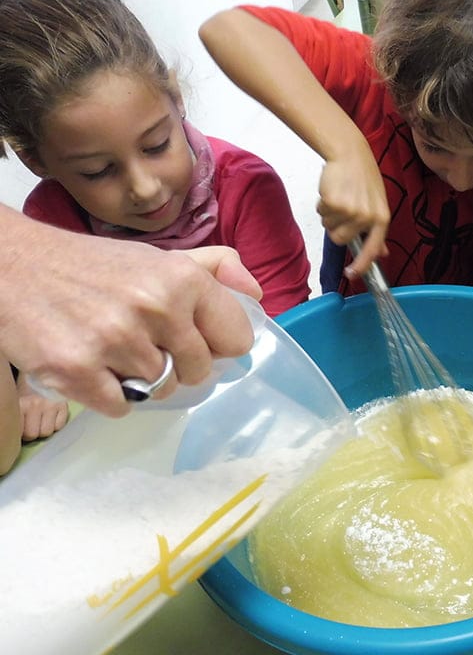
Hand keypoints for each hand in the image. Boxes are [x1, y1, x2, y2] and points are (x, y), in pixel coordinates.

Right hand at [0, 213, 258, 417]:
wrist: (12, 266)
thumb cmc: (92, 267)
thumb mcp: (159, 257)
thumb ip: (215, 270)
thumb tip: (257, 295)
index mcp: (183, 279)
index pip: (236, 339)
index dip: (216, 344)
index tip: (195, 338)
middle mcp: (155, 308)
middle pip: (199, 372)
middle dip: (177, 364)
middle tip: (144, 342)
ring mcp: (116, 341)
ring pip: (161, 390)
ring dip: (140, 379)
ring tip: (114, 350)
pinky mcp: (77, 371)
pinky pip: (122, 407)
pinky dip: (110, 395)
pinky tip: (94, 366)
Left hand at [18, 381, 68, 441]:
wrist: (41, 372)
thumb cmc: (26, 391)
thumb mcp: (17, 403)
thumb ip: (18, 418)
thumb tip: (20, 436)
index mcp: (22, 404)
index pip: (20, 432)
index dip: (20, 433)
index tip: (22, 428)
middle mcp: (36, 404)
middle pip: (33, 434)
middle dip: (32, 432)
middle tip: (31, 424)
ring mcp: (52, 405)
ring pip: (47, 432)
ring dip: (44, 429)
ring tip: (42, 420)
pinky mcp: (64, 405)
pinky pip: (60, 426)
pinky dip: (56, 424)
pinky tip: (52, 416)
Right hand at [318, 152, 390, 277]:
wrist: (350, 154)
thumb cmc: (364, 178)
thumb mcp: (378, 204)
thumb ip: (377, 230)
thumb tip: (383, 253)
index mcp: (382, 219)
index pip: (373, 249)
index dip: (361, 265)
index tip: (351, 274)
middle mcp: (367, 217)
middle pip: (341, 239)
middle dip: (336, 227)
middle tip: (343, 208)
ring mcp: (351, 211)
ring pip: (329, 227)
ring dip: (329, 215)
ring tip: (339, 196)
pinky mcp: (334, 203)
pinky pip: (321, 213)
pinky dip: (322, 204)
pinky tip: (332, 191)